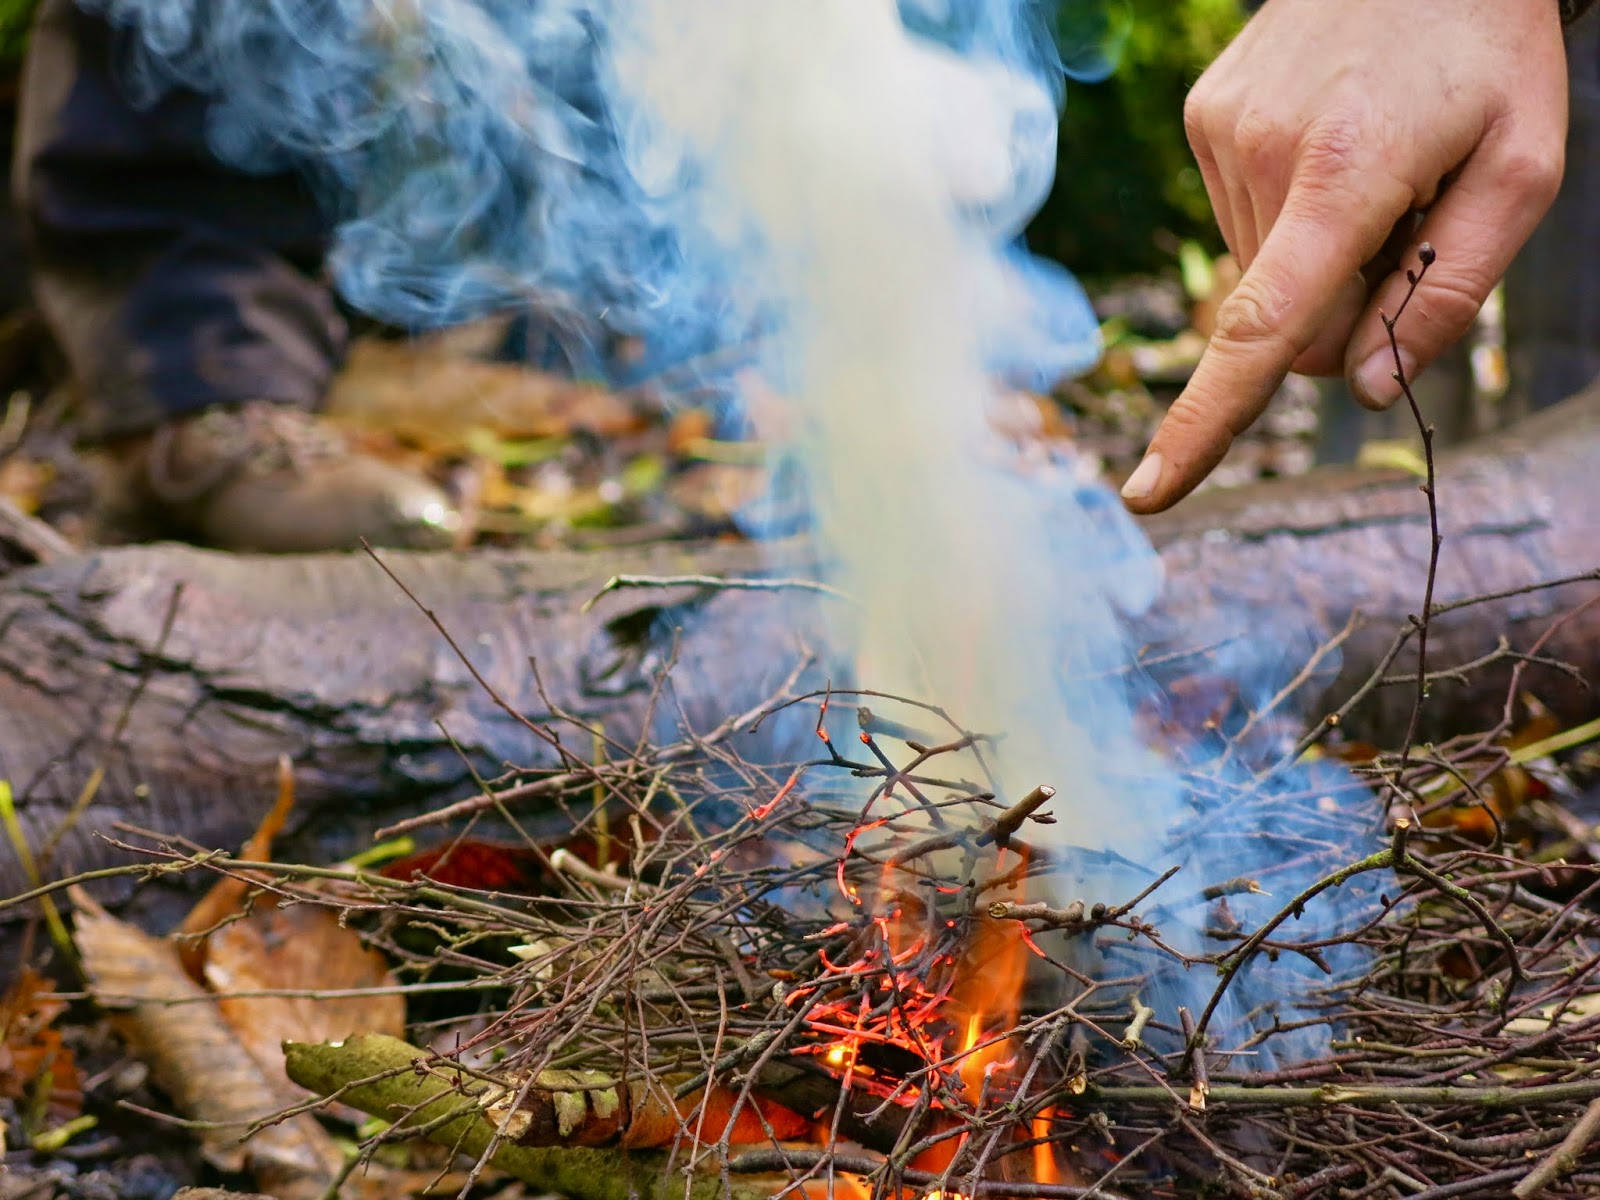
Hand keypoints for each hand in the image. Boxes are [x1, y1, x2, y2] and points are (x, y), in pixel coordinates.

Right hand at [1120, 0, 1568, 512]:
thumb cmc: (1491, 52)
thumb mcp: (1520, 170)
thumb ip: (1447, 293)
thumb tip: (1368, 388)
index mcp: (1346, 170)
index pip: (1260, 329)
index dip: (1205, 423)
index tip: (1149, 493)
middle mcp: (1261, 151)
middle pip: (1282, 319)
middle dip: (1338, 312)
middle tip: (1402, 229)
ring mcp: (1220, 130)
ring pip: (1259, 273)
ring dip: (1313, 257)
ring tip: (1369, 169)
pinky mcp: (1203, 116)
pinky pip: (1239, 220)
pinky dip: (1285, 214)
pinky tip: (1330, 148)